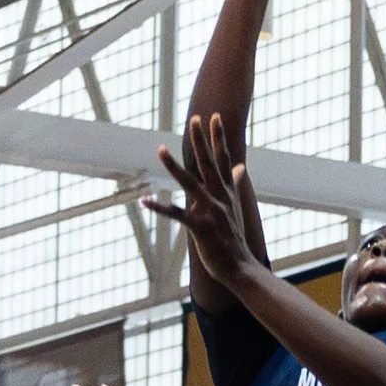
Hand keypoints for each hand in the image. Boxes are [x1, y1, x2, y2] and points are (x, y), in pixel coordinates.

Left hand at [150, 112, 269, 283]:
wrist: (240, 267)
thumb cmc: (234, 238)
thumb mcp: (237, 207)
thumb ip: (236, 184)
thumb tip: (241, 166)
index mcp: (228, 192)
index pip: (223, 159)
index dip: (217, 138)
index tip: (213, 117)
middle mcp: (220, 198)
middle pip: (208, 163)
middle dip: (200, 140)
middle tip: (194, 118)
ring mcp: (210, 211)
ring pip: (189, 183)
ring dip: (173, 166)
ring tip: (160, 149)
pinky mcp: (200, 228)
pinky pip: (176, 214)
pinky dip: (159, 208)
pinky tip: (145, 200)